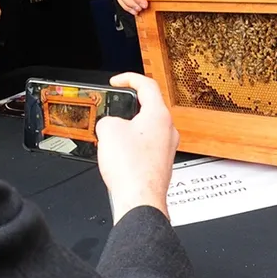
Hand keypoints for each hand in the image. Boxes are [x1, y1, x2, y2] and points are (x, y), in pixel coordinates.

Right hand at [95, 73, 178, 223]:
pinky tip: (120, 158)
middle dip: (126, 109)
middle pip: (147, 108)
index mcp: (158, 115)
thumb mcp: (108, 130)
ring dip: (128, 131)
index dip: (129, 78)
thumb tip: (110, 126)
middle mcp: (168, 130)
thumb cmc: (132, 168)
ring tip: (112, 140)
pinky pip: (146, 147)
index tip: (117, 81)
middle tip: (112, 112)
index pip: (147, 85)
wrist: (140, 199)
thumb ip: (108, 119)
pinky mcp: (162, 163)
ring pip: (146, 129)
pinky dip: (132, 147)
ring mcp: (167, 147)